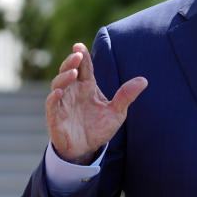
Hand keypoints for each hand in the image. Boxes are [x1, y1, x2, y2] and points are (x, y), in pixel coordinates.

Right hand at [46, 43, 147, 163]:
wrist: (87, 150)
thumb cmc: (99, 128)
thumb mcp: (116, 112)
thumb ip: (126, 96)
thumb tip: (144, 80)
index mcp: (87, 86)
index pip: (84, 67)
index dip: (81, 56)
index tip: (80, 47)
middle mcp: (73, 91)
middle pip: (68, 71)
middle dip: (71, 62)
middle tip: (77, 54)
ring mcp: (63, 103)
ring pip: (58, 84)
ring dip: (64, 77)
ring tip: (73, 72)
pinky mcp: (55, 117)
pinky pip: (51, 105)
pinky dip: (53, 98)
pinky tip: (58, 92)